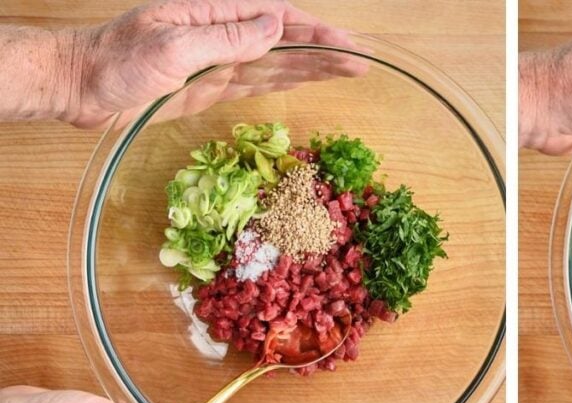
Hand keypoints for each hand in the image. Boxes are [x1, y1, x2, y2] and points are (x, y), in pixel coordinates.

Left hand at [59, 0, 365, 127]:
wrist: (79, 87)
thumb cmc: (118, 61)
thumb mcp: (174, 46)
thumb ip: (227, 38)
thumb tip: (275, 26)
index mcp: (213, 14)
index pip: (275, 18)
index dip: (313, 30)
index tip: (345, 43)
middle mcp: (220, 35)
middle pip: (283, 41)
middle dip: (323, 50)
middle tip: (362, 62)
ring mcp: (216, 62)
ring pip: (275, 64)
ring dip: (311, 67)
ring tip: (348, 70)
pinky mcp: (209, 88)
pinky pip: (255, 83)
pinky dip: (282, 82)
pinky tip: (304, 79)